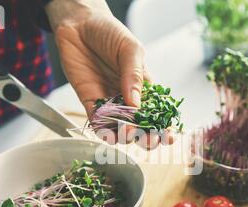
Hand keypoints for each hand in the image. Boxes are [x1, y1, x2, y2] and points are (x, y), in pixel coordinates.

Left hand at [46, 0, 164, 147]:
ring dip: (124, 136)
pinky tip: (108, 135)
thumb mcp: (130, 49)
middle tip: (149, 141)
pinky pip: (97, 122)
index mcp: (144, 86)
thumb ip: (134, 76)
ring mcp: (109, 102)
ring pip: (119, 128)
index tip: (168, 137)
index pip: (157, 111)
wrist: (79, 24)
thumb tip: (136, 103)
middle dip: (147, 137)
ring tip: (128, 135)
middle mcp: (128, 98)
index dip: (163, 126)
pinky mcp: (90, 102)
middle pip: (140, 125)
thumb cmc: (109, 32)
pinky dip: (102, 131)